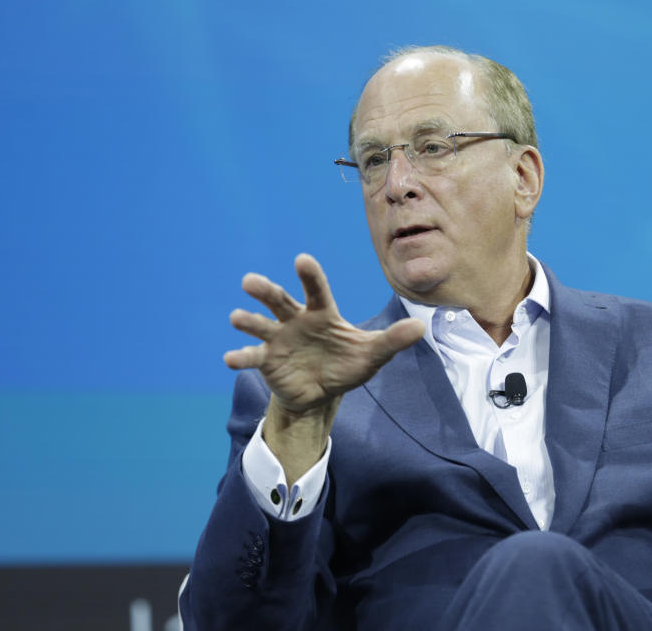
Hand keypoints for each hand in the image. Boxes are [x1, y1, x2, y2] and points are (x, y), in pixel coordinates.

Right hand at [224, 254, 424, 479]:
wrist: (323, 393)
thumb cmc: (346, 365)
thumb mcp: (372, 355)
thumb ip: (392, 340)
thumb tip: (421, 326)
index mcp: (322, 313)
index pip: (316, 290)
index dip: (309, 276)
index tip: (300, 259)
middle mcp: (296, 320)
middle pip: (278, 300)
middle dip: (265, 290)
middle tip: (249, 282)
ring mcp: (278, 339)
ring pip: (260, 324)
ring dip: (247, 320)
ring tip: (236, 317)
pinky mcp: (267, 360)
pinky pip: (252, 356)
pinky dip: (240, 357)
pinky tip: (230, 358)